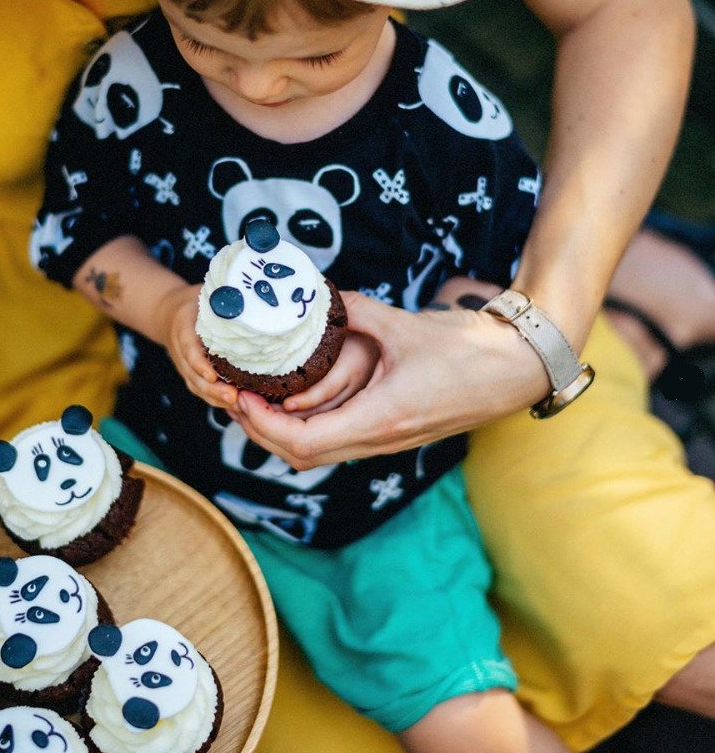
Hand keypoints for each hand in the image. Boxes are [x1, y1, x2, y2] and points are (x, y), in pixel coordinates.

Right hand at [157, 282, 240, 409]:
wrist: (168, 312)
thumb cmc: (195, 302)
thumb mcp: (205, 294)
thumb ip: (223, 298)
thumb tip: (252, 297)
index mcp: (183, 328)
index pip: (189, 349)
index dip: (200, 364)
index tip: (212, 375)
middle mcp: (181, 351)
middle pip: (194, 376)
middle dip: (213, 389)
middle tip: (233, 397)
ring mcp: (184, 366)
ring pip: (198, 387)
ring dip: (216, 398)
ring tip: (237, 406)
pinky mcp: (191, 374)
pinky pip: (202, 390)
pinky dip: (216, 400)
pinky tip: (235, 407)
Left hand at [230, 282, 550, 469]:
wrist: (513, 371)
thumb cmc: (466, 350)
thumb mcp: (402, 324)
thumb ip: (353, 310)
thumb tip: (315, 295)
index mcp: (379, 417)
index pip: (300, 440)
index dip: (262, 422)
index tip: (240, 395)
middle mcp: (379, 440)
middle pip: (299, 456)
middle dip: (260, 431)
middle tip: (238, 397)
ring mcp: (385, 443)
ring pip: (317, 455)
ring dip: (281, 433)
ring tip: (259, 400)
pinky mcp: (390, 436)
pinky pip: (336, 445)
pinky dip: (306, 429)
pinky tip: (297, 402)